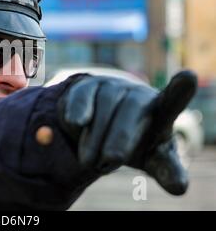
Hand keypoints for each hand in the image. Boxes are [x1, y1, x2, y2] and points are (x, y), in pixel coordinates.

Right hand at [57, 70, 196, 194]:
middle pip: (133, 108)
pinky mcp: (86, 86)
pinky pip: (82, 98)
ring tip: (89, 161)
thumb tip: (180, 188)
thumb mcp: (152, 158)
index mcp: (161, 110)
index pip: (173, 99)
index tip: (188, 77)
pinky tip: (77, 124)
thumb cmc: (134, 142)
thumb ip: (166, 170)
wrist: (101, 126)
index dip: (180, 89)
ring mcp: (111, 86)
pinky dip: (78, 112)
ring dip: (95, 136)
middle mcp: (137, 94)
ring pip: (105, 105)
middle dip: (121, 136)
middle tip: (111, 160)